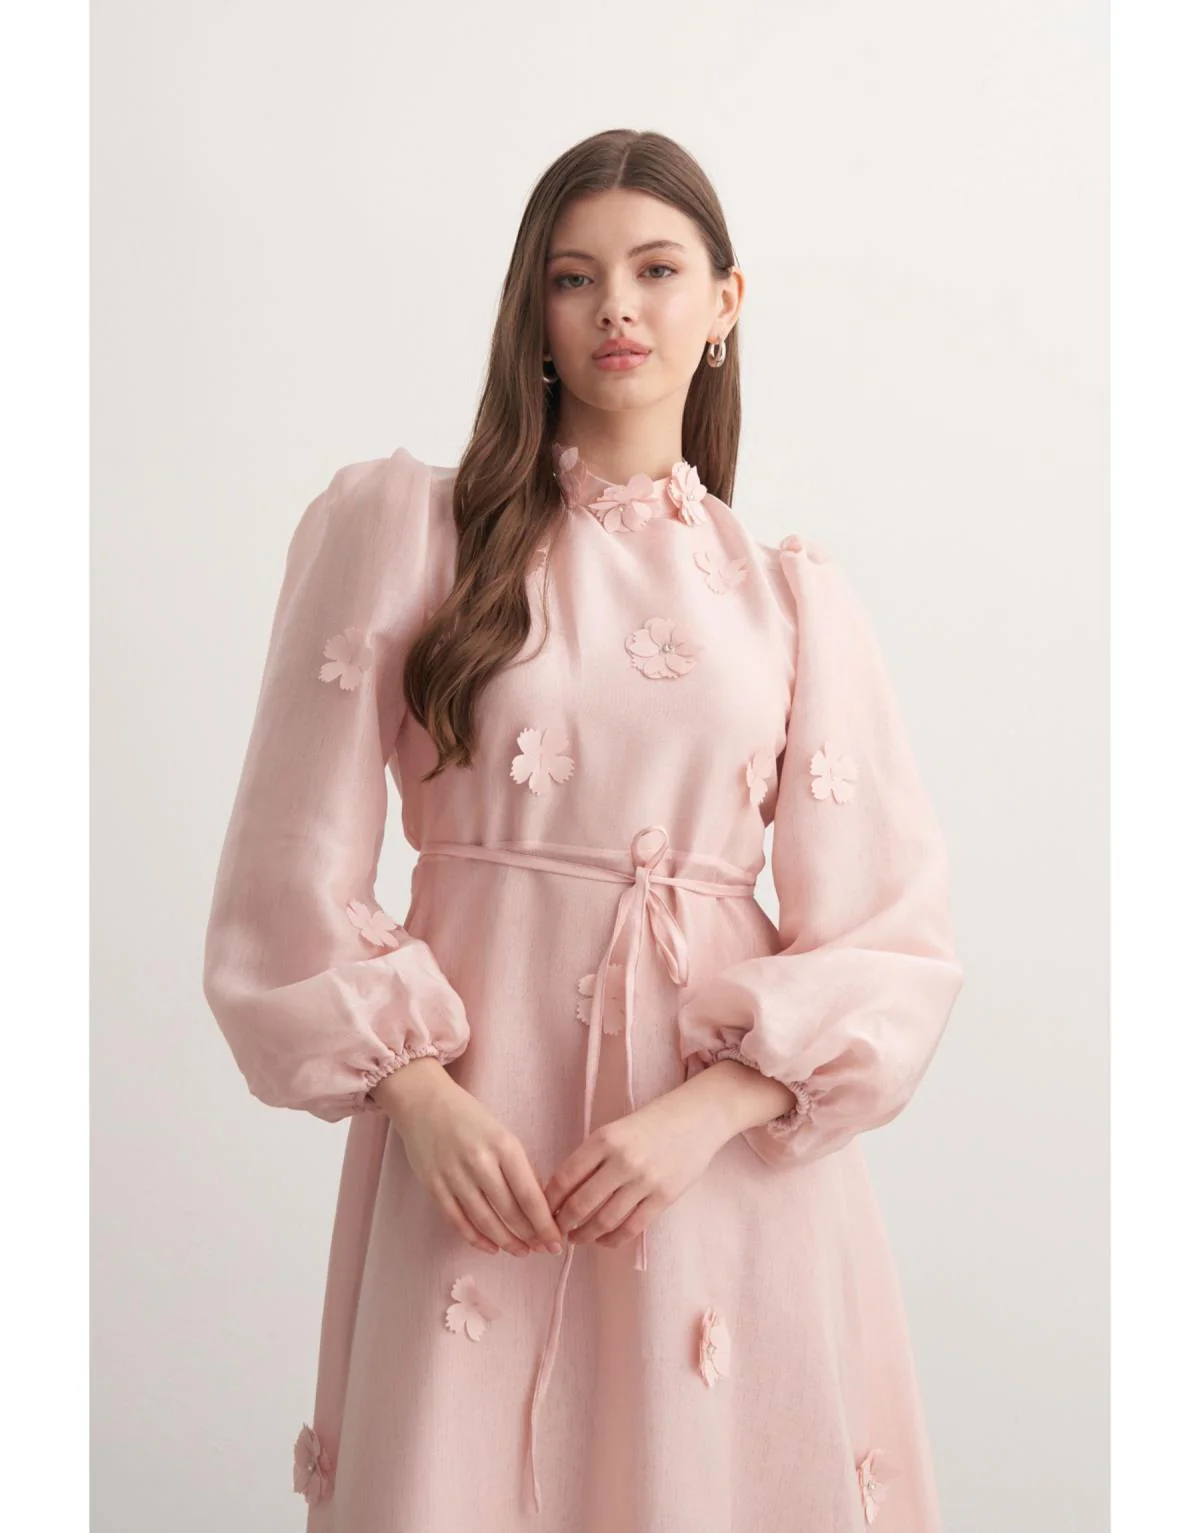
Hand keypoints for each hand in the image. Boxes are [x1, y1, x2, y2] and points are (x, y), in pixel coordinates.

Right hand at [378, 1061, 563, 1259]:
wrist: (423, 1102)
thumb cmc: (469, 1117)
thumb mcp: (502, 1134)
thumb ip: (519, 1167)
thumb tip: (538, 1205)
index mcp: (503, 1145)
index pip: (529, 1195)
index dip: (544, 1225)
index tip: (556, 1243)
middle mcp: (479, 1162)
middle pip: (510, 1212)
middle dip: (529, 1236)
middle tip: (542, 1249)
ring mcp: (454, 1176)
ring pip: (485, 1221)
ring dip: (506, 1242)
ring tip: (520, 1251)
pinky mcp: (433, 1186)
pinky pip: (457, 1222)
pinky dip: (476, 1239)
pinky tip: (491, 1247)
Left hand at [541, 1086, 730, 1249]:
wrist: (697, 1117)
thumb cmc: (650, 1123)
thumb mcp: (615, 1130)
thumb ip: (591, 1158)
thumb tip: (561, 1193)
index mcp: (604, 1139)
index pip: (564, 1177)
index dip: (548, 1201)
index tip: (541, 1211)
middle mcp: (622, 1160)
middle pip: (580, 1204)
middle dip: (562, 1224)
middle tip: (555, 1231)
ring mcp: (645, 1180)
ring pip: (604, 1221)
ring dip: (584, 1235)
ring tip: (577, 1237)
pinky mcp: (664, 1197)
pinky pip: (632, 1228)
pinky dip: (612, 1240)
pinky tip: (603, 1239)